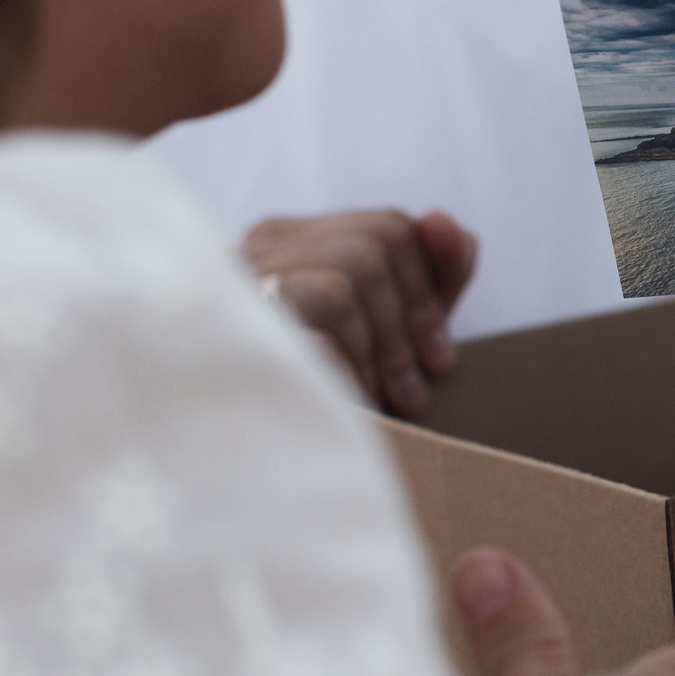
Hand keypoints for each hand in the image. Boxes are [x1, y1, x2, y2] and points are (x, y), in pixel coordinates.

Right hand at [245, 208, 476, 417]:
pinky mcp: (235, 330)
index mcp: (296, 239)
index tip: (439, 358)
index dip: (430, 290)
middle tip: (413, 388)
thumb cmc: (335, 385)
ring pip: (344, 284)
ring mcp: (236, 286)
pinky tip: (343, 403)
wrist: (271, 457)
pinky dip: (346, 372)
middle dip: (411, 322)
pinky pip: (313, 333)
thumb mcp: (399, 326)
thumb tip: (439, 218)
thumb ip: (437, 271)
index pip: (391, 227)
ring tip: (375, 396)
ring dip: (378, 352)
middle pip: (376, 246)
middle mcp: (260, 250)